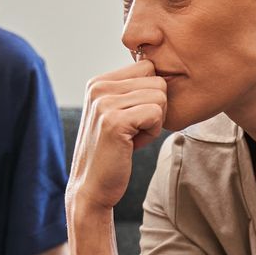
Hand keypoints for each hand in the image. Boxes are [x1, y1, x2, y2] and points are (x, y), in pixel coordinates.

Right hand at [68, 60, 166, 212]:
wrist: (91, 187)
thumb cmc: (112, 153)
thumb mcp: (116, 113)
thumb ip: (132, 91)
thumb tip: (164, 70)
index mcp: (98, 82)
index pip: (147, 66)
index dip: (151, 94)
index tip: (134, 117)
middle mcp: (98, 87)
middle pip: (157, 80)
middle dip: (155, 107)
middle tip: (135, 130)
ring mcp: (104, 103)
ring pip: (160, 95)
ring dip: (154, 122)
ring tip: (132, 138)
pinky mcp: (114, 121)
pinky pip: (156, 114)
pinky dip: (152, 133)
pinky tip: (133, 145)